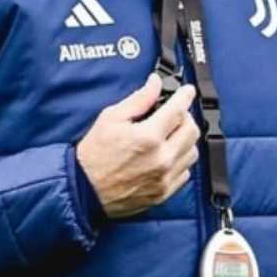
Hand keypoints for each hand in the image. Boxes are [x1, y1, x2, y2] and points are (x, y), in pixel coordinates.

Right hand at [75, 73, 201, 218]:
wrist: (84, 190)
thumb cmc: (94, 155)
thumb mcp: (111, 118)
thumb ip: (138, 99)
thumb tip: (155, 84)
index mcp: (148, 137)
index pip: (178, 110)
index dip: (185, 96)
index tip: (187, 91)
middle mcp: (161, 158)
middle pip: (192, 130)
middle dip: (186, 116)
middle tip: (174, 113)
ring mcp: (164, 177)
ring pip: (192, 151)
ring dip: (185, 139)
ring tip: (170, 134)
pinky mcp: (164, 192)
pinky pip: (185, 172)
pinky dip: (180, 160)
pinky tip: (167, 155)